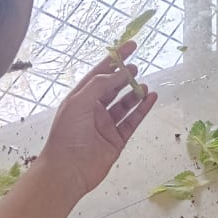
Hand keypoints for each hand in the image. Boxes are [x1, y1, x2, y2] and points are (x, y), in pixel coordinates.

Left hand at [39, 44, 156, 199]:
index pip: (100, 73)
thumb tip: (120, 73)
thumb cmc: (67, 134)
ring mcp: (106, 125)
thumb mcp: (78, 102)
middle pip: (113, 88)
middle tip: (137, 67)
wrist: (67, 171)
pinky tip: (151, 99)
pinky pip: (133, 120)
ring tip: (144, 86)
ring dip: (135, 93)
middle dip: (126, 76)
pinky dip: (143, 109)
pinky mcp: (117, 140)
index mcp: (81, 99)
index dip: (115, 59)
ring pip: (125, 104)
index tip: (131, 46)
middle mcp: (93, 110)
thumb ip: (100, 85)